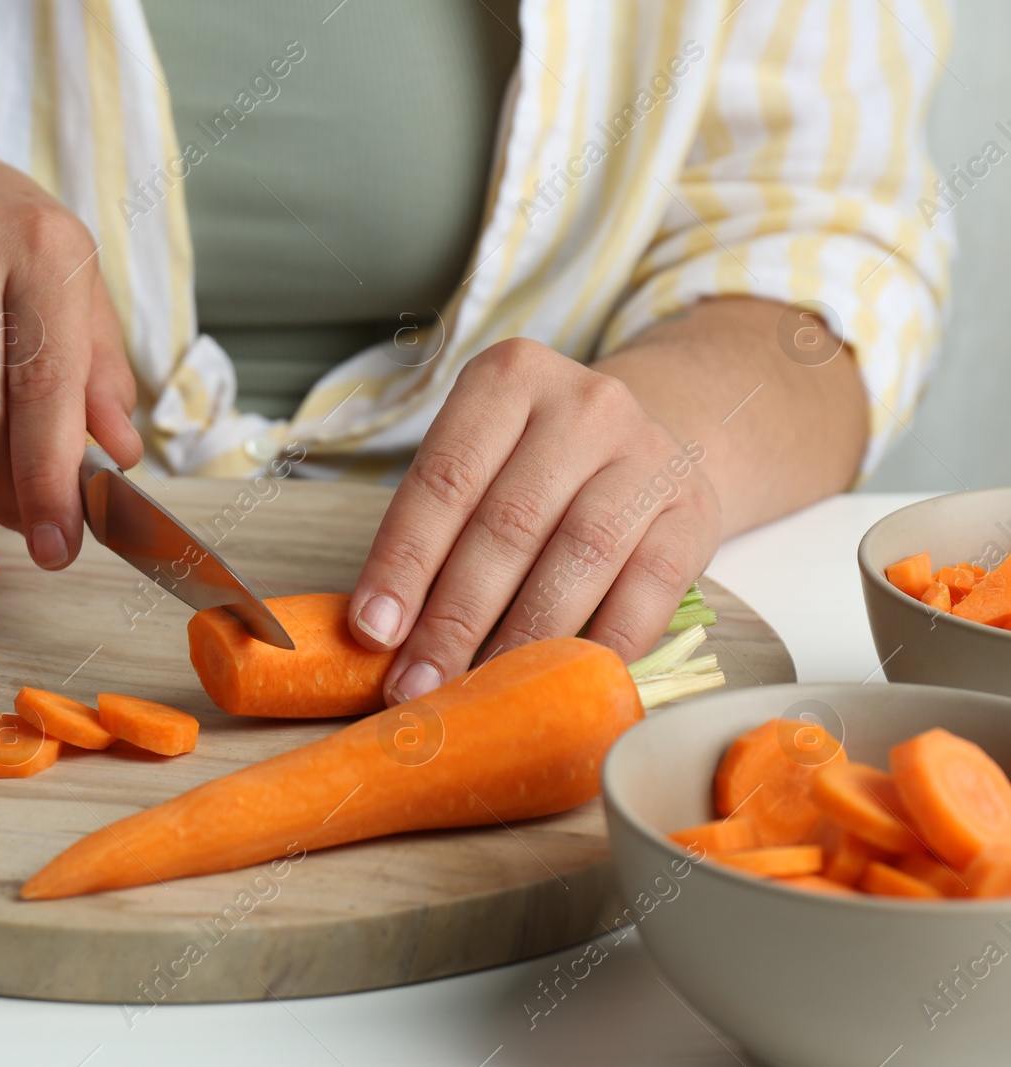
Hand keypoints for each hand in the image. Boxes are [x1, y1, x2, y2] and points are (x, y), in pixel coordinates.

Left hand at [347, 338, 721, 703]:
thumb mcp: (480, 464)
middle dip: (453, 617)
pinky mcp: (695, 511)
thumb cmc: (534, 467)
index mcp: (509, 378)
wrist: (647, 448)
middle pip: (507, 524)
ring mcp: (648, 454)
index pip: (444, 478)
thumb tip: (385, 632)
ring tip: (480, 689)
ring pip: (577, 557)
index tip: (374, 631)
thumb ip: (436, 530)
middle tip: (417, 683)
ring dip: (521, 637)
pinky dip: (601, 645)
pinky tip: (561, 680)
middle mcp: (584, 404)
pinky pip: (647, 591)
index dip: (404, 562)